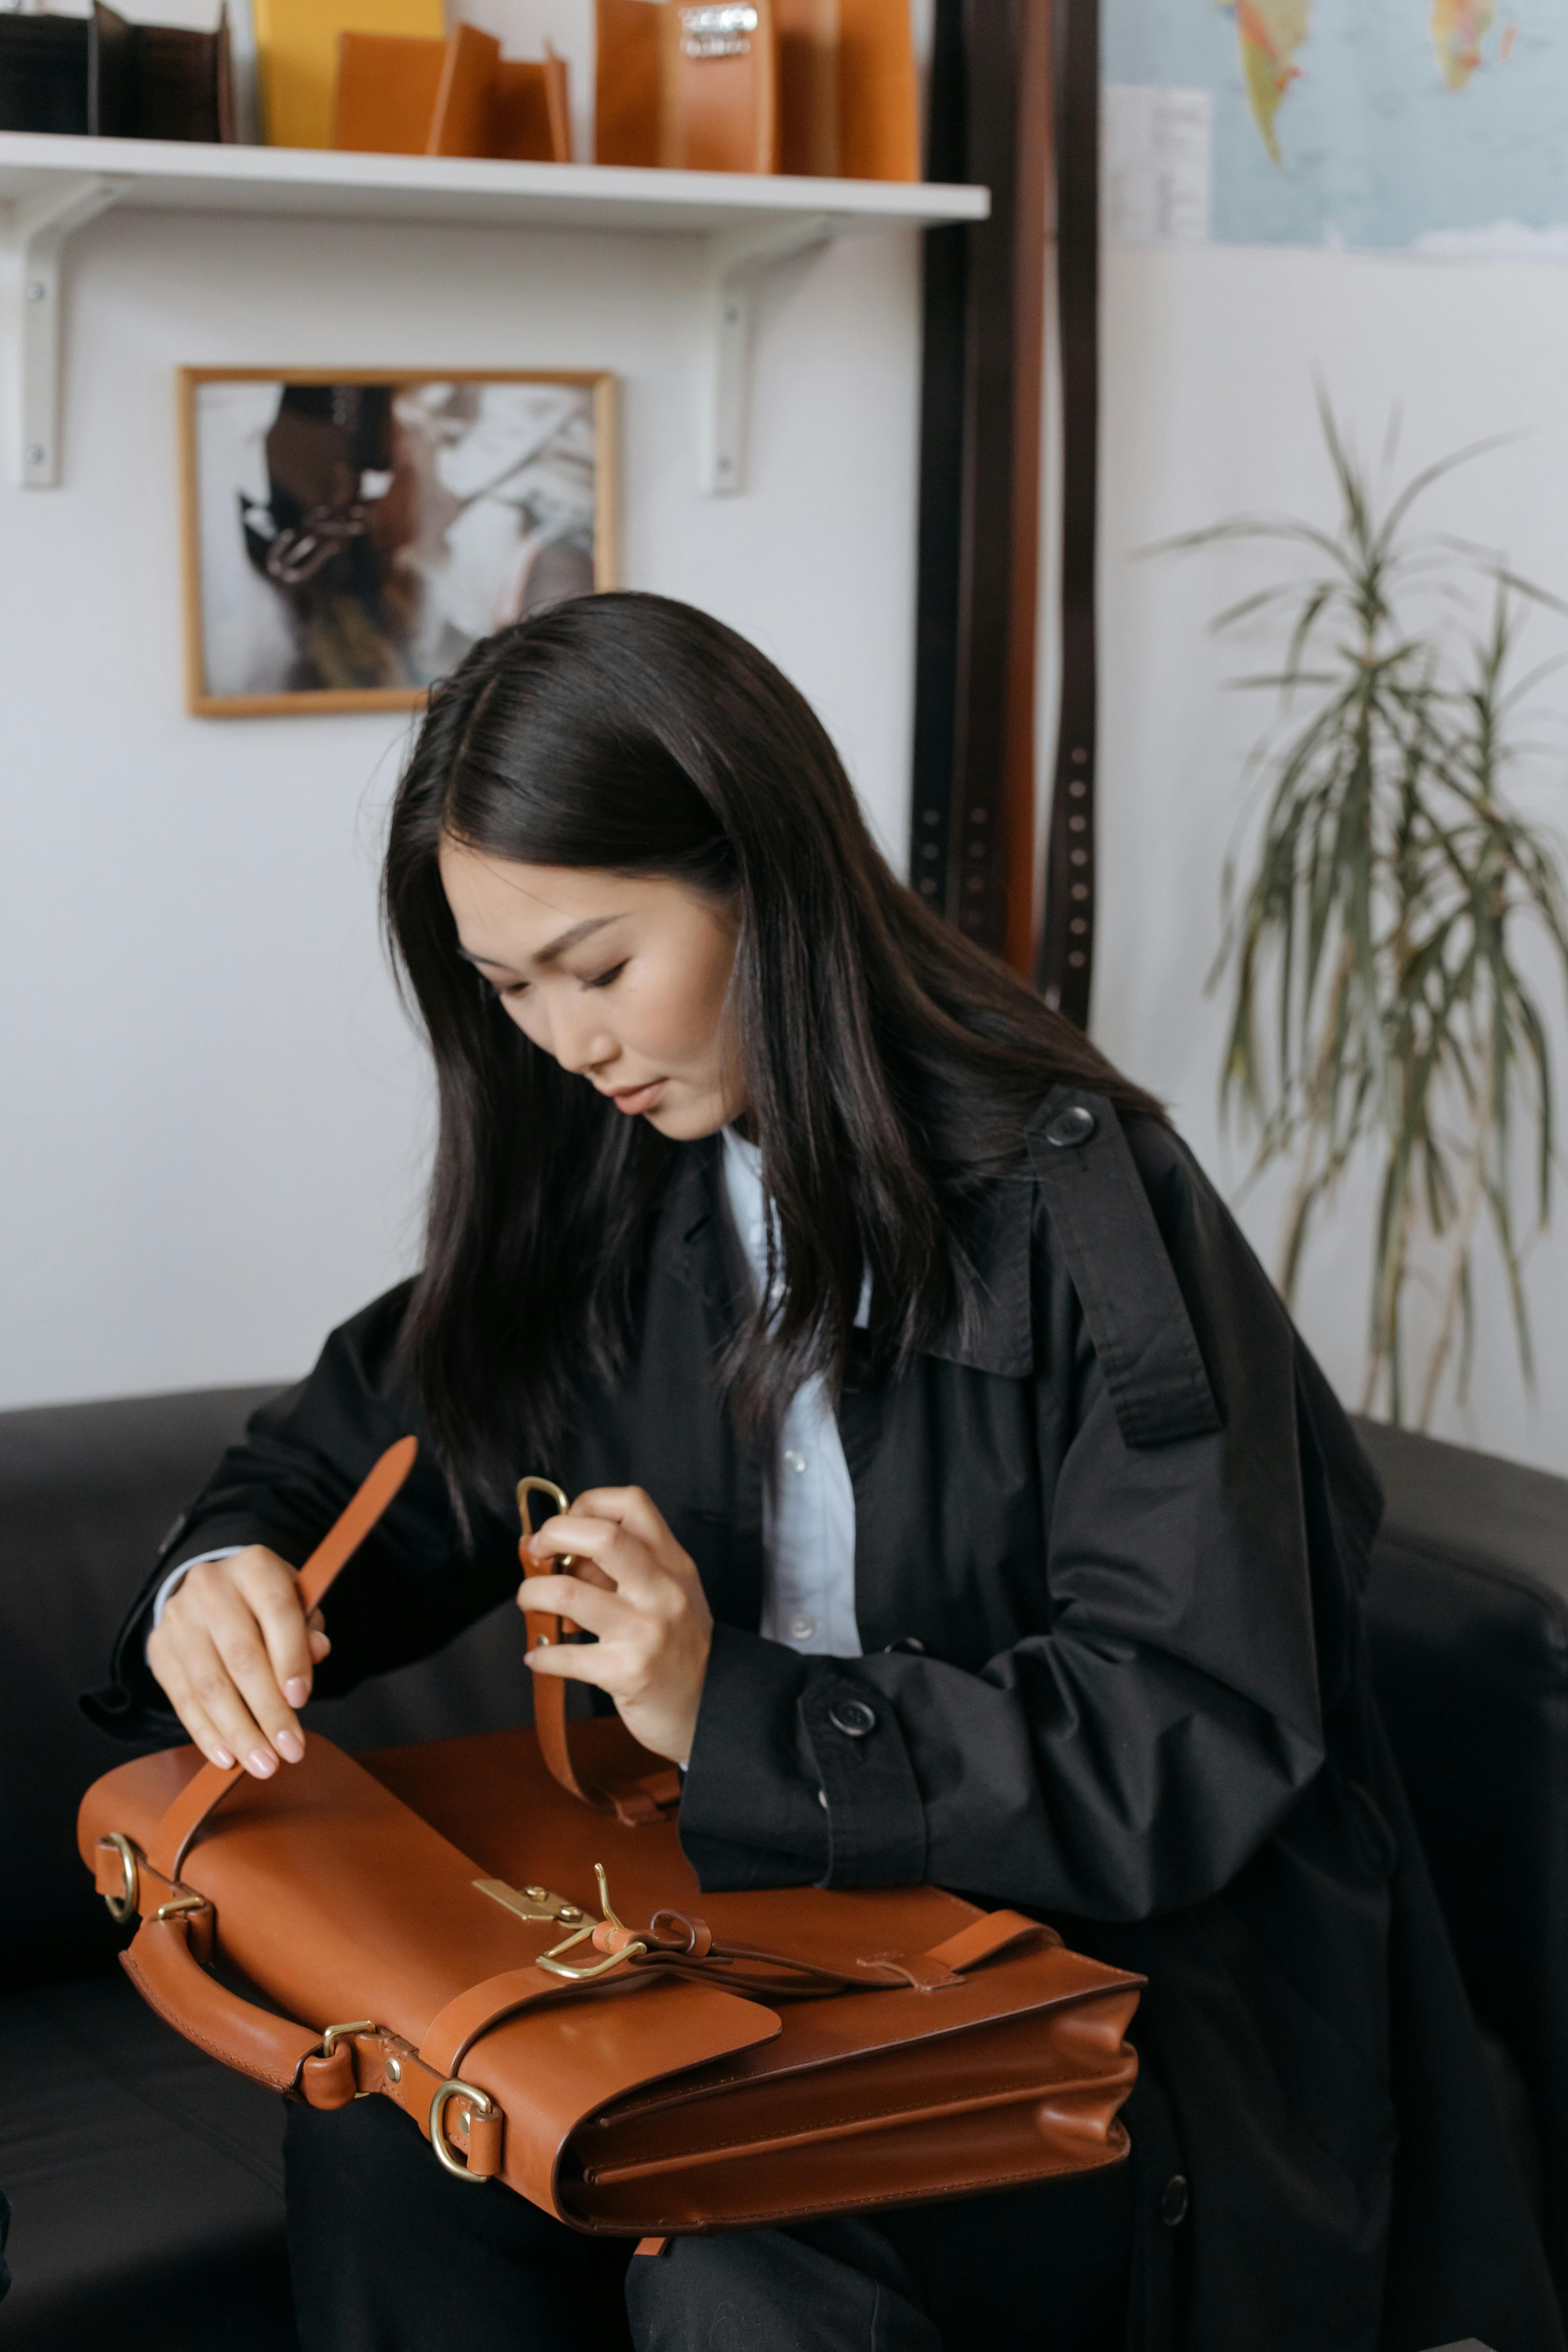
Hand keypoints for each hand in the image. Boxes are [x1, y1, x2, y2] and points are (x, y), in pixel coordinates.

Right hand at [145, 1548, 330, 1777]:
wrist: (213, 1589)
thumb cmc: (267, 1603)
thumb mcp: (297, 1601)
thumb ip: (309, 1626)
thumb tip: (318, 1650)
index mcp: (254, 1566)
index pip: (277, 1612)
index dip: (290, 1658)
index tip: (301, 1700)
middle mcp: (210, 1586)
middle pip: (241, 1657)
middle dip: (268, 1711)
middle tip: (290, 1751)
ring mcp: (179, 1618)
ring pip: (209, 1684)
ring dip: (238, 1732)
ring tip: (263, 1764)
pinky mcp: (159, 1648)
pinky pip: (183, 1698)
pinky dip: (206, 1732)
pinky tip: (227, 1757)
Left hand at [520, 1488, 712, 1767]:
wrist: (709, 1706)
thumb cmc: (678, 1645)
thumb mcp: (665, 1593)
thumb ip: (621, 1569)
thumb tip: (559, 1552)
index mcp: (672, 1562)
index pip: (632, 1504)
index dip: (587, 1503)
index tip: (565, 1526)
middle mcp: (662, 1591)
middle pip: (603, 1537)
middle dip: (554, 1534)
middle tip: (537, 1551)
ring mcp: (645, 1632)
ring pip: (568, 1593)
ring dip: (532, 1594)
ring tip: (531, 1604)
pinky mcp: (627, 1673)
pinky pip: (563, 1656)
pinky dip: (540, 1654)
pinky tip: (540, 1656)